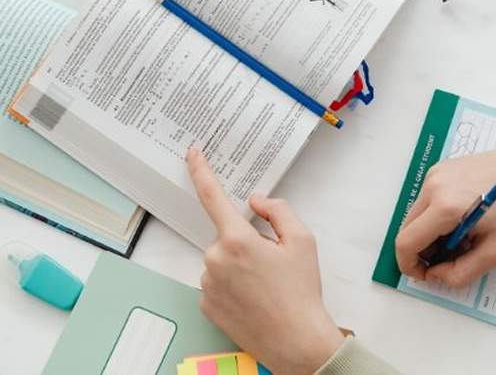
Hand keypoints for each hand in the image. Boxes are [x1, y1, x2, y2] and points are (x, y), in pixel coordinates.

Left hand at [187, 148, 343, 374]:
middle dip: (247, 242)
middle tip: (273, 264)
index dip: (201, 170)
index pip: (212, 196)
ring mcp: (207, 284)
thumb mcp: (302, 240)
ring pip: (221, 260)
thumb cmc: (302, 291)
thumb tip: (256, 201)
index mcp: (237, 239)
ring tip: (266, 286)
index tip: (193, 153)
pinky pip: (216, 282)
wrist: (296, 341)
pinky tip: (252, 298)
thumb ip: (278, 210)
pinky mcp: (205, 304)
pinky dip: (232, 285)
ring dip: (238, 265)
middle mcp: (215, 259)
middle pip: (227, 236)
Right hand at [395, 139, 495, 286]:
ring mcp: (435, 174)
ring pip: (415, 214)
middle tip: (449, 258)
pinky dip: (435, 215)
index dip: (410, 265)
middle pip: (407, 229)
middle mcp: (433, 186)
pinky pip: (426, 199)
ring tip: (460, 237)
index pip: (406, 243)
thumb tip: (435, 276)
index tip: (425, 274)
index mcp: (445, 207)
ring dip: (429, 233)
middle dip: (422, 250)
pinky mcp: (441, 168)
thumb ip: (460, 273)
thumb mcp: (494, 252)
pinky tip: (461, 218)